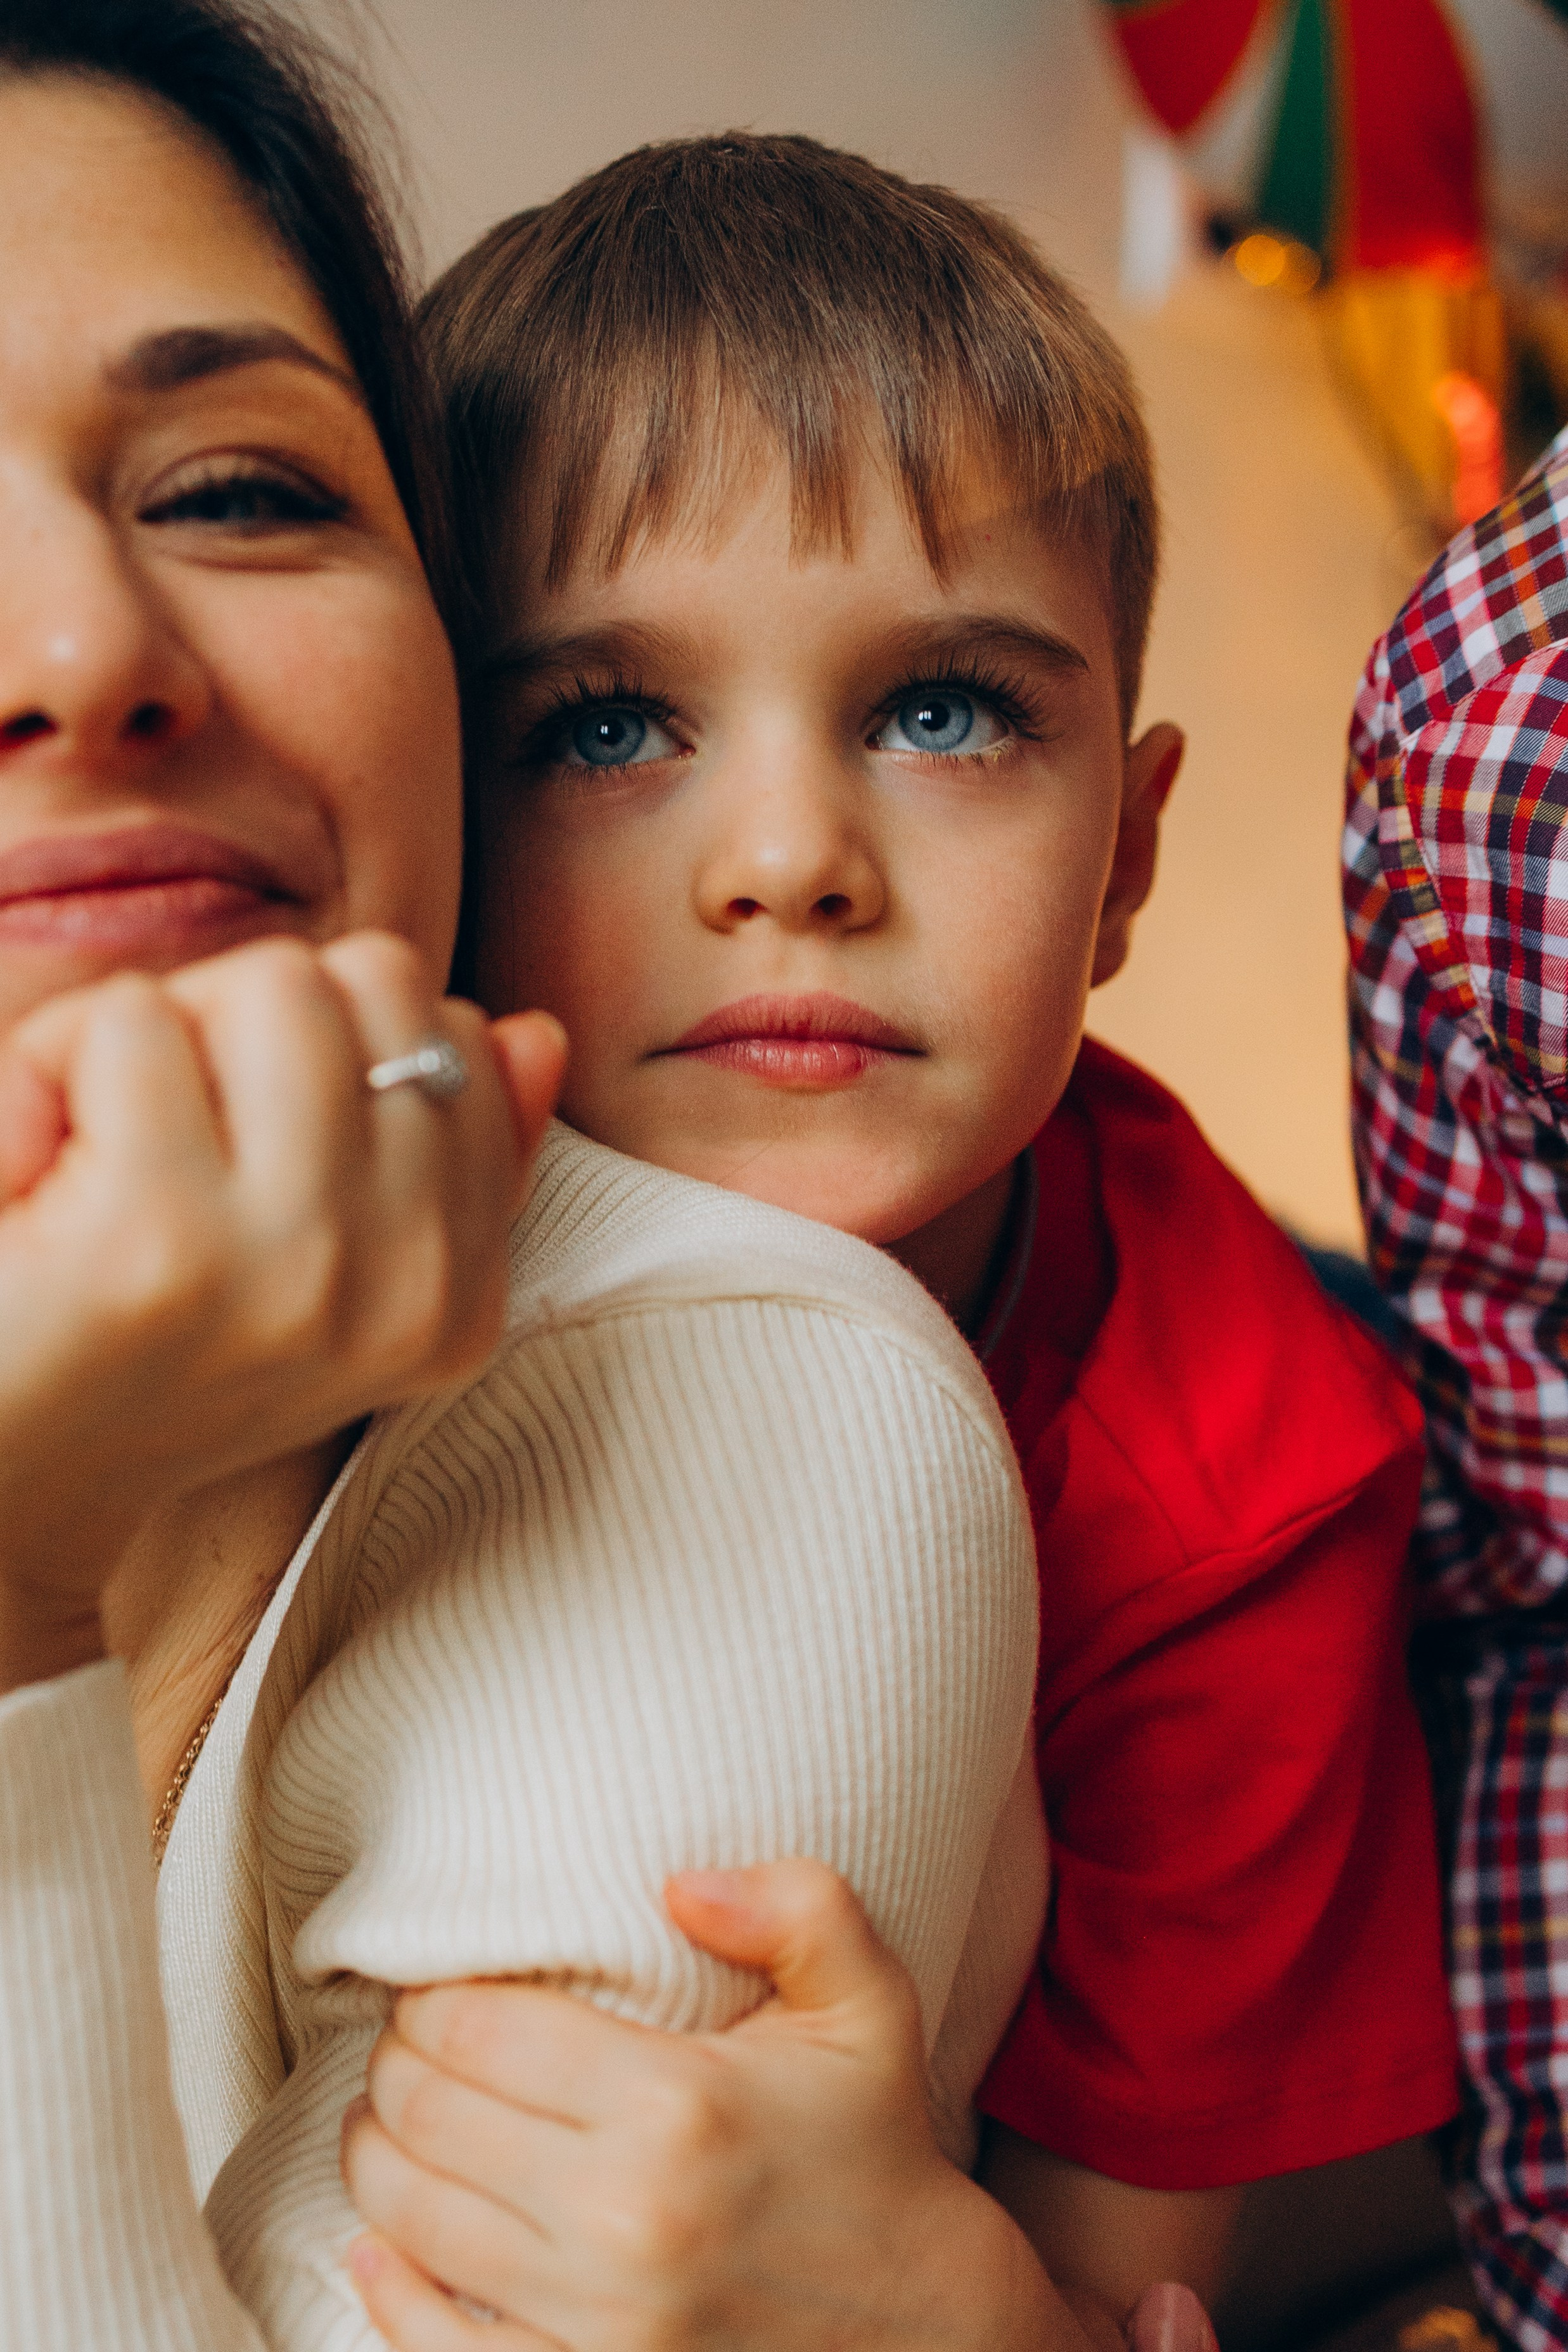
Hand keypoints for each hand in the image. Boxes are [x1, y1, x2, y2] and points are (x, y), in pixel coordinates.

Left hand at [0, 931, 563, 1678]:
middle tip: (169, 1149)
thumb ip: (444, 1153)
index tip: (247, 1174)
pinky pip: (129, 1022)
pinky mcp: (162, 1240)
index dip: (318, 1057)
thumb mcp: (316, 1266)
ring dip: (154, 1037)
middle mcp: (408, 1290)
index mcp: (455, 1299)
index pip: (457, 1043)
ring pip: (267, 984)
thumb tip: (531, 1034)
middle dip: (250, 1023)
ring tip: (106, 1158)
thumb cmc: (129, 1354)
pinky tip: (41, 1183)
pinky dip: (51, 1070)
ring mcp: (298, 1266)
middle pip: (373, 981)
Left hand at [341, 1859, 1088, 2351]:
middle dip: (396, 2068)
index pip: (479, 2030)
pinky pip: (434, 2348)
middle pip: (427, 2118)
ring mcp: (597, 2326)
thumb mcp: (867, 2004)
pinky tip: (381, 2245)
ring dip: (377, 2159)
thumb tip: (677, 1884)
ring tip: (391, 2122)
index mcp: (679, 2107)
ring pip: (410, 2220)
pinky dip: (389, 2291)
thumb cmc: (872, 2145)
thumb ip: (797, 1907)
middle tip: (405, 2047)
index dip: (430, 2000)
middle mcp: (625, 2219)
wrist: (924, 2329)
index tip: (433, 1993)